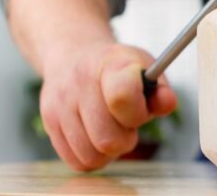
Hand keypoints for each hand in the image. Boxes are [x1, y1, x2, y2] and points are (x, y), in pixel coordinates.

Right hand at [39, 43, 176, 170]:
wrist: (74, 55)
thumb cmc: (120, 69)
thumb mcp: (146, 68)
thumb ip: (160, 91)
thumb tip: (167, 103)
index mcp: (111, 63)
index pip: (122, 96)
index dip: (137, 113)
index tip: (141, 109)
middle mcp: (80, 82)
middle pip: (107, 138)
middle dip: (126, 139)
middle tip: (127, 124)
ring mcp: (60, 103)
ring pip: (91, 154)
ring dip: (109, 151)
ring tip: (112, 130)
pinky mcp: (49, 122)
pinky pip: (77, 161)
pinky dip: (92, 157)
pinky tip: (96, 137)